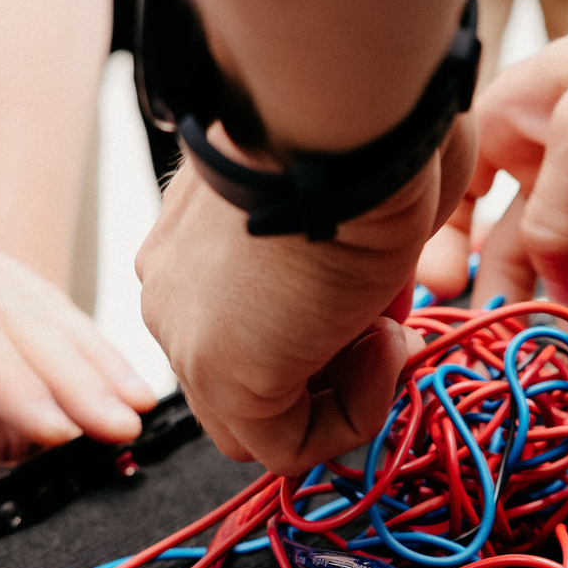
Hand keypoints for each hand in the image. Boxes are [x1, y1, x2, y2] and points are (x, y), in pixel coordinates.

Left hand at [0, 94, 156, 446]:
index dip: (4, 375)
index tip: (48, 423)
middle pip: (17, 311)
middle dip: (76, 373)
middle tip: (119, 427)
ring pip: (39, 301)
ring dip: (92, 355)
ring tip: (138, 405)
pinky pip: (34, 296)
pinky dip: (79, 335)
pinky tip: (110, 369)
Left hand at [138, 122, 474, 475]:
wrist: (339, 118)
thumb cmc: (361, 128)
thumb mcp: (351, 198)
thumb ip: (350, 258)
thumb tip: (379, 309)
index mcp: (192, 242)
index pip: (242, 325)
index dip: (327, 328)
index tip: (386, 292)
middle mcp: (173, 290)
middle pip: (246, 377)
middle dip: (331, 367)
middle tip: (395, 323)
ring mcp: (187, 338)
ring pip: (261, 422)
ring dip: (343, 393)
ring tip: (392, 331)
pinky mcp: (224, 378)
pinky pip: (291, 449)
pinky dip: (353, 417)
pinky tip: (387, 346)